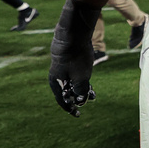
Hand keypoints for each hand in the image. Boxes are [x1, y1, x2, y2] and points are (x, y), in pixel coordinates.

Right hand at [48, 0, 100, 116]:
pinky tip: (89, 78)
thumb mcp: (81, 78)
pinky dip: (81, 78)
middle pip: (67, 90)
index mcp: (55, 81)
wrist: (74, 33)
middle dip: (78, 97)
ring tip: (93, 92)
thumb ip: (80, 91)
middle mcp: (56, 74)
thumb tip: (80, 101)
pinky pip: (74, 72)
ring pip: (72, 81)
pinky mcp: (68, 58)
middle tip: (90, 100)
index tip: (77, 114)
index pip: (62, 99)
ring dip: (82, 87)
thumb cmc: (76, 57)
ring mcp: (62, 66)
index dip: (70, 108)